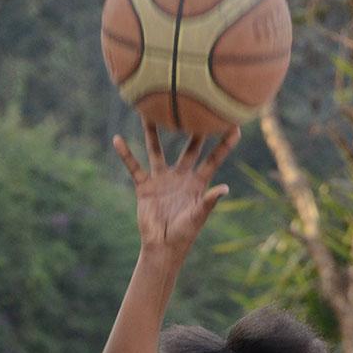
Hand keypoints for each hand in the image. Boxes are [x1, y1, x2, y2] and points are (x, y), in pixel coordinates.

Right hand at [113, 122, 239, 252]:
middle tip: (198, 105)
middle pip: (189, 148)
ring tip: (150, 111)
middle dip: (194, 129)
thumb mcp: (198, 217)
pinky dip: (125, 154)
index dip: (224, 145)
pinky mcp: (145, 186)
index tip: (235, 125)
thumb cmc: (184, 235)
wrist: (163, 247)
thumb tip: (224, 188)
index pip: (213, 159)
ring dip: (152, 132)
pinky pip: (134, 167)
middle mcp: (181, 177)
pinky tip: (117, 139)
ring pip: (157, 150)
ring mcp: (162, 179)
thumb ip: (209, 201)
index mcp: (197, 184)